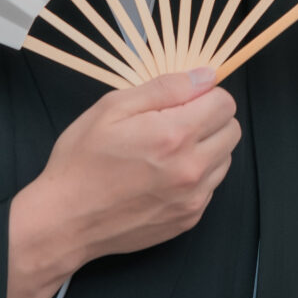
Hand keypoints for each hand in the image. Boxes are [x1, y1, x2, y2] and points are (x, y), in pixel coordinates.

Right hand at [3, 68, 236, 297]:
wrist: (65, 221)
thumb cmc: (82, 160)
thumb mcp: (112, 108)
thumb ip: (165, 88)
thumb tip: (206, 76)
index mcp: (175, 135)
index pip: (225, 103)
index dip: (205, 94)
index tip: (183, 99)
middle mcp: (192, 169)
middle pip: (232, 131)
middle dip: (210, 119)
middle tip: (174, 122)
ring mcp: (193, 199)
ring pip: (224, 160)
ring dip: (206, 149)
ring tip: (167, 151)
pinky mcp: (189, 220)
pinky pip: (210, 188)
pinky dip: (196, 177)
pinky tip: (163, 177)